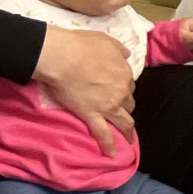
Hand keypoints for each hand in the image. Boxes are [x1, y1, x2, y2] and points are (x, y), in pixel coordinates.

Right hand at [34, 24, 135, 156]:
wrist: (64, 57)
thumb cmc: (82, 45)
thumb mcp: (105, 40)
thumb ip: (118, 49)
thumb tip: (126, 55)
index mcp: (124, 73)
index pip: (128, 82)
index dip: (122, 85)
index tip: (115, 86)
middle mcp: (121, 91)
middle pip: (128, 102)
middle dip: (125, 104)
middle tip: (118, 107)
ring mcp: (107, 106)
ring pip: (123, 121)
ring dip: (127, 129)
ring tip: (128, 137)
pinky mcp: (92, 116)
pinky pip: (103, 134)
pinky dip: (108, 145)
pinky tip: (111, 154)